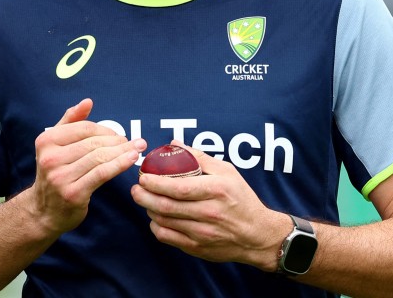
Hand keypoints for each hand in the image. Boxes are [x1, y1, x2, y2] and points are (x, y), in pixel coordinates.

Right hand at [29, 98, 145, 235]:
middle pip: (94, 143)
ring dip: (123, 151)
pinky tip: (131, 159)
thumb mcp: (55, 145)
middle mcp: (51, 158)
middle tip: (134, 142)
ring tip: (137, 149)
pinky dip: (119, 164)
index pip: (84, 128)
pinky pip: (102, 173)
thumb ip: (70, 121)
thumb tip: (87, 102)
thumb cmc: (55, 173)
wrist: (43, 212)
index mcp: (46, 141)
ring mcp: (61, 177)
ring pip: (100, 157)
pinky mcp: (74, 193)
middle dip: (118, 141)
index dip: (106, 130)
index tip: (118, 135)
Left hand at [130, 143, 288, 269]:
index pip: (179, 188)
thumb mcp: (228, 171)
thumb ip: (200, 157)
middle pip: (167, 206)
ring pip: (164, 221)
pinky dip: (156, 226)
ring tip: (143, 199)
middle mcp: (210, 212)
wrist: (256, 234)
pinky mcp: (197, 248)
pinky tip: (155, 217)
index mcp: (217, 190)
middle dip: (145, 196)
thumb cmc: (242, 199)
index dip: (156, 183)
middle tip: (135, 189)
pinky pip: (168, 237)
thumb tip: (175, 144)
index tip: (144, 176)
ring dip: (149, 209)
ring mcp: (202, 233)